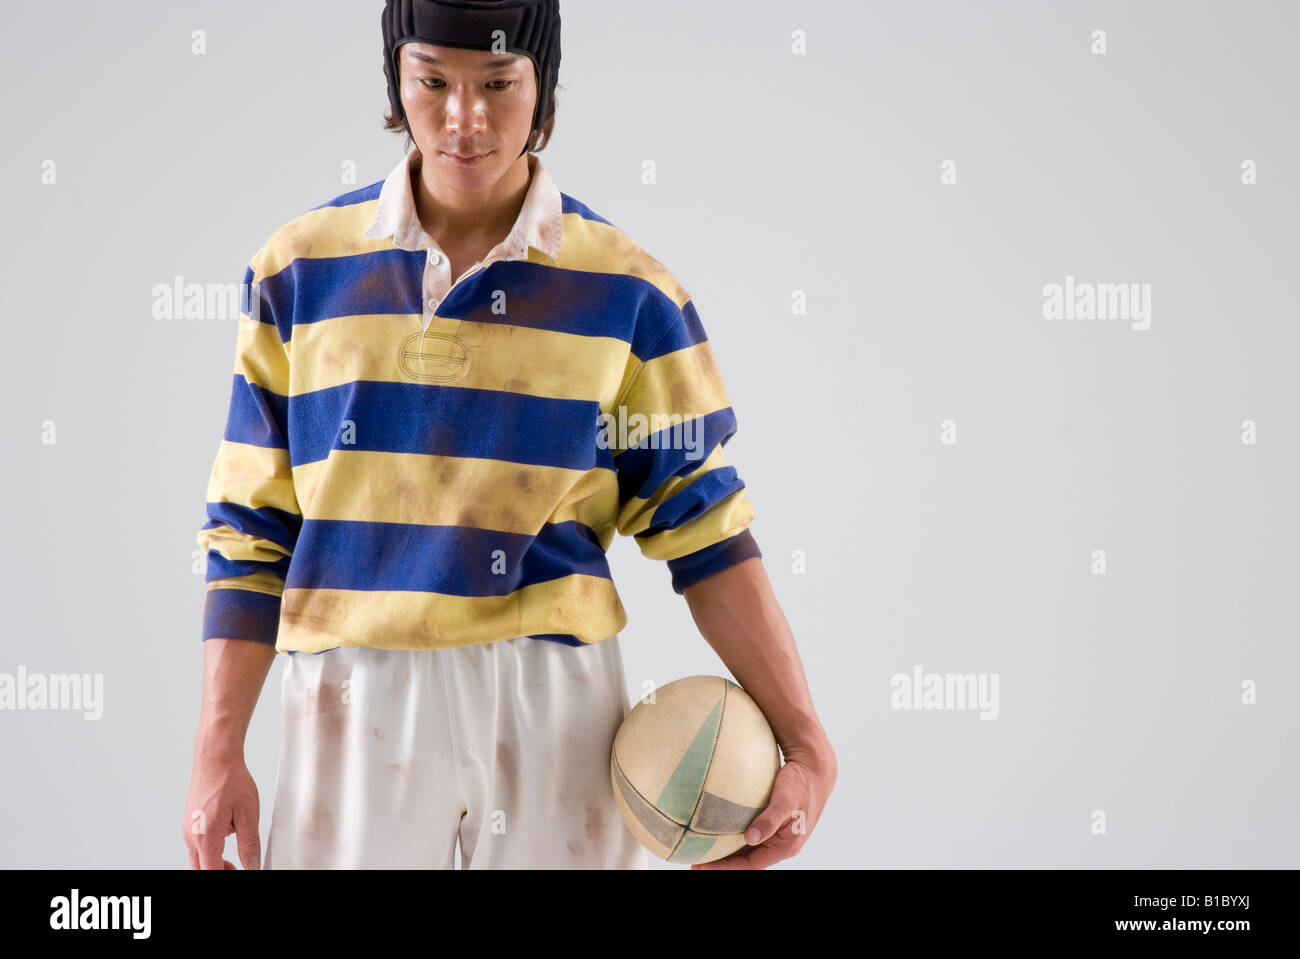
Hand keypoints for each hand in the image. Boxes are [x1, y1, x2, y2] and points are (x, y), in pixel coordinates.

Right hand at [182, 750, 261, 868]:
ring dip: (215, 864)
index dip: (227, 877)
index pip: (211, 873)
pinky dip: (211, 851)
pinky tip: (227, 839)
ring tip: (236, 859)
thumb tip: (252, 867)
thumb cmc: (230, 780)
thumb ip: (250, 845)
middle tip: (240, 869)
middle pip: (201, 870)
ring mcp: (187, 830)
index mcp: (205, 837)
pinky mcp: (189, 824)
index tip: (240, 872)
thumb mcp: (249, 814)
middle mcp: (191, 836)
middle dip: (220, 873)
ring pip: (198, 860)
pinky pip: (198, 846)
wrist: (215, 758)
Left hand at [690, 735, 835, 869]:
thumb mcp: (786, 800)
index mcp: (785, 846)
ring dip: (727, 853)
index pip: (750, 865)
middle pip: (747, 861)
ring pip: (748, 850)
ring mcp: (776, 836)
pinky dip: (733, 838)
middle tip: (696, 863)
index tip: (702, 866)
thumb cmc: (801, 783)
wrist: (814, 769)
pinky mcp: (772, 824)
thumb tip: (750, 837)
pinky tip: (717, 833)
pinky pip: (750, 836)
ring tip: (703, 852)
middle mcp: (780, 845)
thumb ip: (769, 820)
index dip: (726, 868)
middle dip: (723, 864)